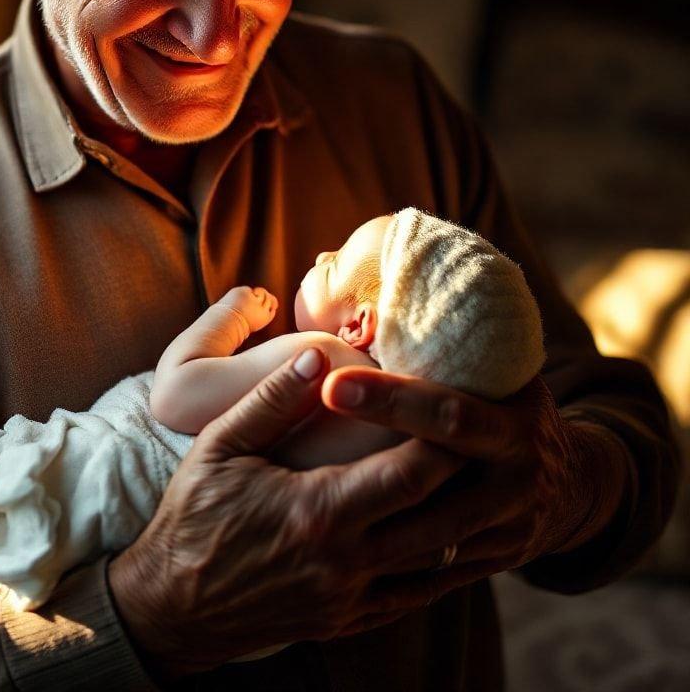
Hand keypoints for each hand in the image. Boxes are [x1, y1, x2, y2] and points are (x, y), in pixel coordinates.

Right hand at [108, 347, 465, 677]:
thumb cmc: (191, 516)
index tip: (465, 404)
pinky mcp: (345, 621)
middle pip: (439, 517)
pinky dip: (440, 569)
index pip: (412, 472)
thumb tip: (317, 356)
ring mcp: (349, 598)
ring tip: (482, 482)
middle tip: (487, 440)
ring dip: (465, 523)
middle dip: (470, 476)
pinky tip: (449, 542)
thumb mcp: (220, 447)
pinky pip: (412, 597)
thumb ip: (272, 401)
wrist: (170, 605)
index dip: (447, 438)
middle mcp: (346, 561)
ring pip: (435, 562)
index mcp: (319, 511)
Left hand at [320, 368, 628, 618]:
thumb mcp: (503, 374)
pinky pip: (435, 572)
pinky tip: (338, 558)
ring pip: (428, 536)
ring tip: (303, 512)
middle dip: (365, 466)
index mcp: (513, 425)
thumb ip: (453, 349)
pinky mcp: (495, 564)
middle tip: (298, 456)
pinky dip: (390, 566)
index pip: (446, 412)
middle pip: (429, 477)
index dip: (390, 400)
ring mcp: (507, 530)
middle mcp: (515, 480)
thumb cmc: (511, 409)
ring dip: (369, 525)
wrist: (574, 486)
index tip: (332, 383)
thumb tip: (373, 300)